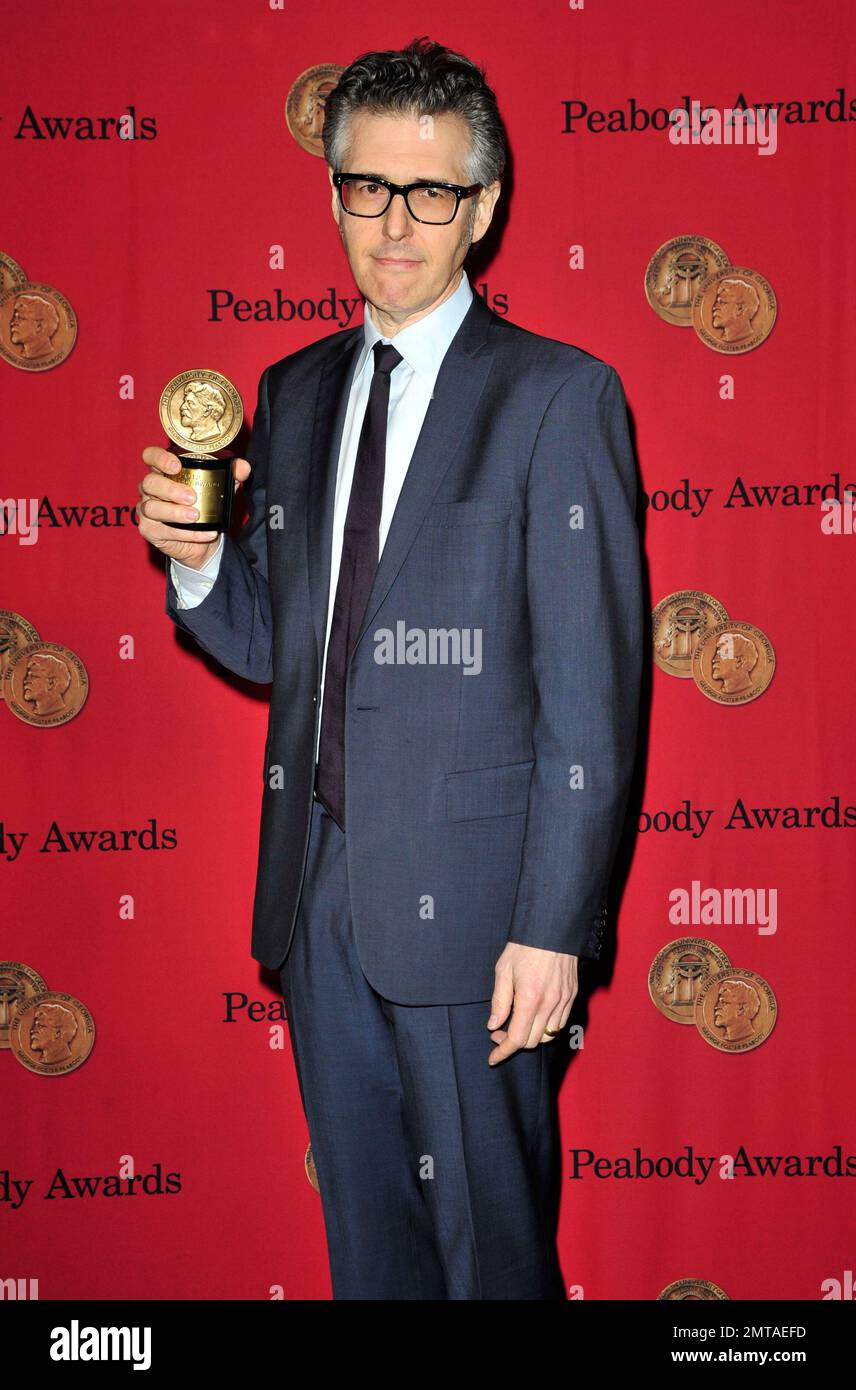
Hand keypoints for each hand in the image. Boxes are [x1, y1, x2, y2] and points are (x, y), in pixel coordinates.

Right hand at [136, 446, 250, 568]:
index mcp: (163, 471)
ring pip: (151, 507)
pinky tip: (205, 533)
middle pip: (149, 482)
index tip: (176, 466)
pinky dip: (186, 533)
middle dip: (170, 489)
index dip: (159, 458)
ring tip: (196, 516)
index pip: (150, 456)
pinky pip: (163, 531)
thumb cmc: (206, 505)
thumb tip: (243, 467)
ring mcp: (147, 509)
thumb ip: (231, 475)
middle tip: (192, 497)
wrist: (204, 539)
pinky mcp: (149, 530)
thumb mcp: (221, 488)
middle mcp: (150, 488)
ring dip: (174, 512)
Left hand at [486, 941, 578, 1064]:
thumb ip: (499, 1001)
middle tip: (498, 1031)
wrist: (552, 927)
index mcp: (530, 998)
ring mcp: (564, 1000)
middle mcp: (550, 1003)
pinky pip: (561, 1023)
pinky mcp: (572, 995)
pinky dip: (547, 1028)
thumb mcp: (503, 970)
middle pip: (533, 1041)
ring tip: (517, 1024)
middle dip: (513, 1042)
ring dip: (532, 1037)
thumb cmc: (524, 947)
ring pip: (549, 1035)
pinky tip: (535, 1017)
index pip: (517, 1038)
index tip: (493, 1058)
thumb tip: (494, 1025)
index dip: (503, 1052)